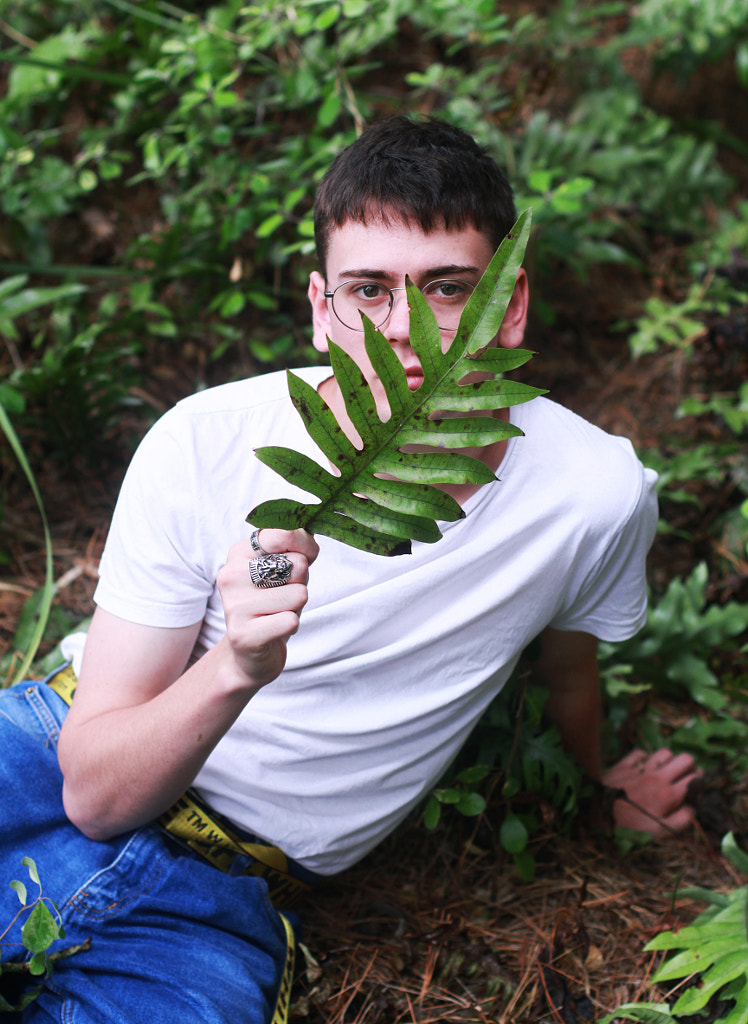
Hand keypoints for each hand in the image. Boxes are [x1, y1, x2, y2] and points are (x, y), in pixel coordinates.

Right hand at [217, 528, 318, 689]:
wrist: (251, 651)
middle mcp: (230, 576)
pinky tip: (274, 629)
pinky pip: (291, 620)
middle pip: (297, 565)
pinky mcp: (242, 635)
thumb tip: (308, 542)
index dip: (304, 545)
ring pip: (298, 594)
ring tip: (277, 613)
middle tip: (282, 596)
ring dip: (296, 607)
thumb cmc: (274, 603)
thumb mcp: (287, 568)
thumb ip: (299, 547)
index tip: (303, 557)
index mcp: (239, 553)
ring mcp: (234, 605)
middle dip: (300, 583)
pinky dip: (291, 626)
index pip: (283, 534)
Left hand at [602, 748, 701, 836]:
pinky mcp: (624, 764)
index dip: (700, 781)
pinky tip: (643, 766)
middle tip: (685, 776)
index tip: (696, 787)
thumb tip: (692, 809)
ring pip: (664, 752)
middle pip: (685, 759)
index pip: (695, 778)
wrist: (597, 812)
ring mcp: (641, 768)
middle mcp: (657, 777)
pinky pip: (639, 753)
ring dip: (669, 760)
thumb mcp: (659, 831)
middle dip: (689, 766)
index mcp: (668, 794)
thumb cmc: (630, 825)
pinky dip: (644, 757)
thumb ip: (680, 821)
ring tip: (665, 770)